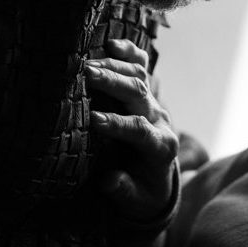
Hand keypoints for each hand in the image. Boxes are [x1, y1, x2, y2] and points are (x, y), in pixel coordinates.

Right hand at [85, 38, 178, 222]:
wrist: (156, 179)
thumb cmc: (142, 192)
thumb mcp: (137, 202)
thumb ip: (124, 191)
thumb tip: (110, 180)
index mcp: (161, 148)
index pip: (141, 131)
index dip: (119, 124)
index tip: (95, 120)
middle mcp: (160, 120)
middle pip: (140, 95)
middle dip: (114, 84)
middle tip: (87, 75)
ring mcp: (154, 104)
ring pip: (139, 77)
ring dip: (114, 67)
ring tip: (87, 63)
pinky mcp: (147, 93)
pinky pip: (142, 67)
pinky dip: (130, 53)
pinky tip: (113, 44)